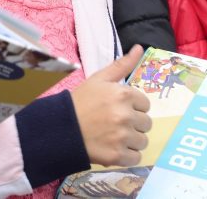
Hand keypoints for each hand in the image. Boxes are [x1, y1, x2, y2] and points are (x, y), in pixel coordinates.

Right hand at [70, 44, 150, 166]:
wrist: (60, 128)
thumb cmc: (81, 101)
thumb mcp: (99, 79)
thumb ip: (122, 65)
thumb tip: (140, 48)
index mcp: (124, 94)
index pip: (145, 104)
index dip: (133, 107)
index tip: (118, 109)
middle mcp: (126, 115)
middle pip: (146, 123)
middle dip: (134, 124)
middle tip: (115, 123)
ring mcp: (122, 137)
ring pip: (142, 141)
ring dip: (131, 140)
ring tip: (114, 136)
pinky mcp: (117, 156)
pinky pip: (136, 158)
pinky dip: (127, 155)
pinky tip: (114, 148)